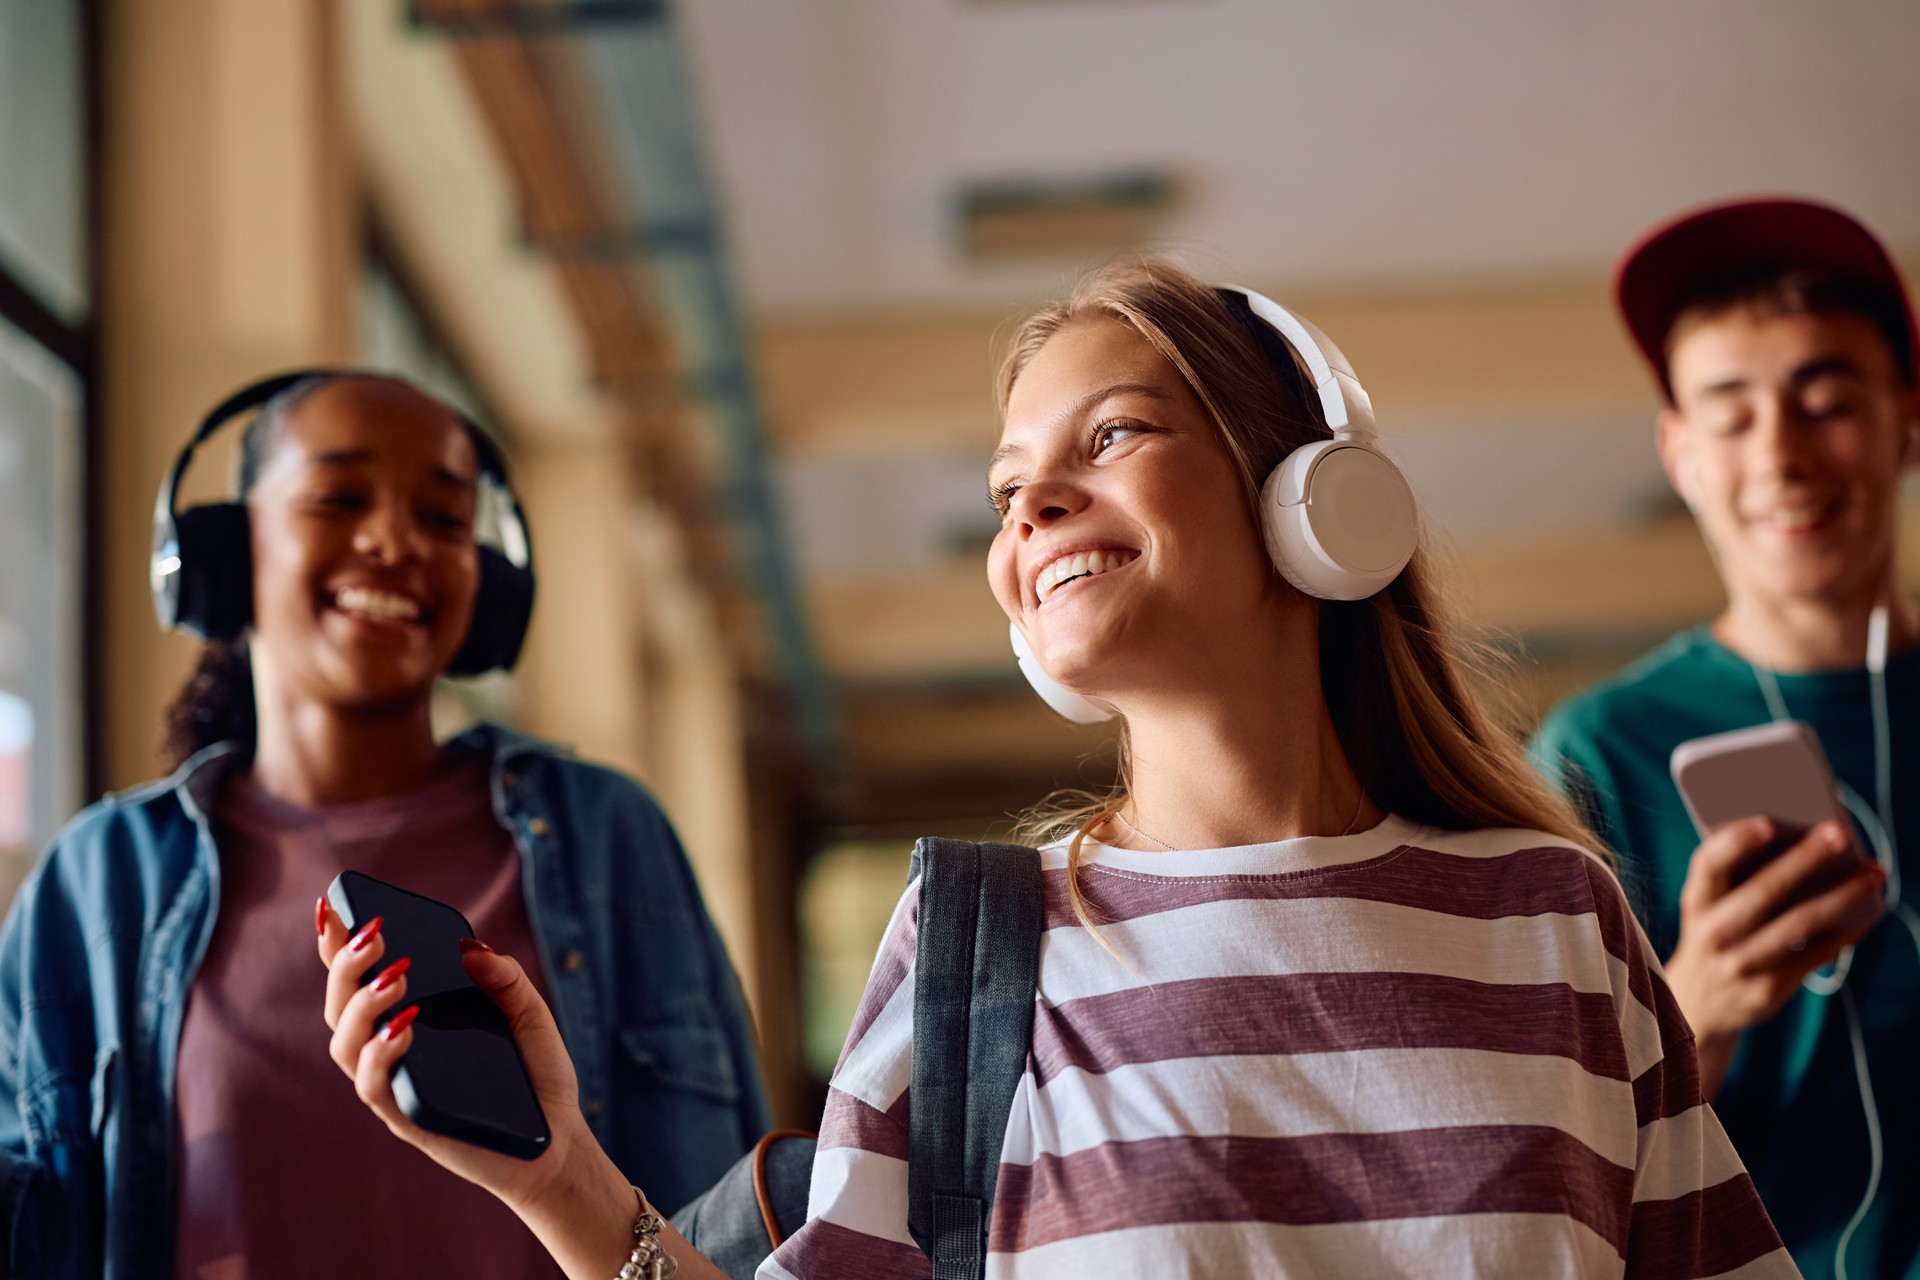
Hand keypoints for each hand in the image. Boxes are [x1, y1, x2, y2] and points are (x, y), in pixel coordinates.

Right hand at [318, 906, 591, 1208]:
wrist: (557, 1139)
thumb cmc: (535, 1074)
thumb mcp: (529, 1013)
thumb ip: (505, 977)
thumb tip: (470, 947)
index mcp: (408, 1017)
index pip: (360, 979)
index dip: (336, 945)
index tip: (331, 905)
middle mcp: (390, 1050)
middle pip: (340, 1007)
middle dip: (346, 966)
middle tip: (374, 935)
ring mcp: (395, 1085)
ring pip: (346, 1046)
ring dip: (362, 1007)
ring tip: (396, 978)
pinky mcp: (408, 1120)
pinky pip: (375, 1088)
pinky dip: (381, 1055)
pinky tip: (404, 1027)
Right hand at [1664, 817, 1884, 1097]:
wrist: (1698, 1002)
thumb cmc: (1716, 931)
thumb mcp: (1708, 905)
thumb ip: (1738, 876)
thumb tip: (1803, 841)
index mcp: (1695, 901)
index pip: (1710, 864)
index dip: (1736, 842)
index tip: (1769, 821)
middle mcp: (1713, 932)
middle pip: (1765, 890)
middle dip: (1806, 858)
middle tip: (1841, 832)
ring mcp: (1741, 963)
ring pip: (1800, 923)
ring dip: (1843, 894)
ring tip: (1874, 872)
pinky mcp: (1769, 988)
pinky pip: (1817, 953)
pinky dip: (1847, 929)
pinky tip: (1869, 910)